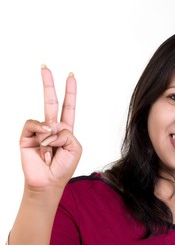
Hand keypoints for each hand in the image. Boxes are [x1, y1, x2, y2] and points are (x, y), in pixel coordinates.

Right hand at [19, 65, 81, 190]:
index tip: (71, 76)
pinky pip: (34, 124)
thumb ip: (67, 133)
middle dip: (48, 84)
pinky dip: (41, 131)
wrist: (48, 182)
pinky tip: (42, 142)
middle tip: (45, 66)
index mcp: (66, 130)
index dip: (70, 92)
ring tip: (51, 151)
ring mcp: (38, 131)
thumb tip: (50, 125)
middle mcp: (51, 127)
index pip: (68, 106)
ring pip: (46, 117)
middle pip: (51, 101)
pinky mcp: (26, 136)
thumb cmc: (63, 166)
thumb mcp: (75, 148)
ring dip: (52, 136)